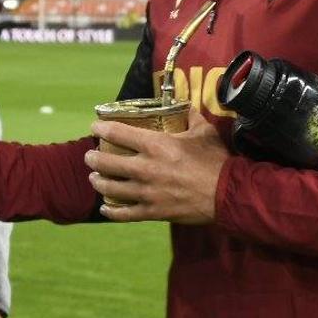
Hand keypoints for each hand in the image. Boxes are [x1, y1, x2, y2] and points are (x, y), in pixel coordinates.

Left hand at [85, 107, 227, 223]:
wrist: (228, 194)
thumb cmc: (215, 161)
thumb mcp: (204, 132)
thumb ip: (191, 116)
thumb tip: (186, 104)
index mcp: (156, 145)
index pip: (118, 133)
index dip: (102, 129)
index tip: (95, 128)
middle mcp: (146, 168)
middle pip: (107, 162)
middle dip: (94, 158)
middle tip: (90, 156)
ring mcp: (147, 192)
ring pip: (111, 188)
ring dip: (98, 182)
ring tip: (94, 178)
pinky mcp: (153, 212)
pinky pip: (125, 214)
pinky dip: (111, 211)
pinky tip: (104, 208)